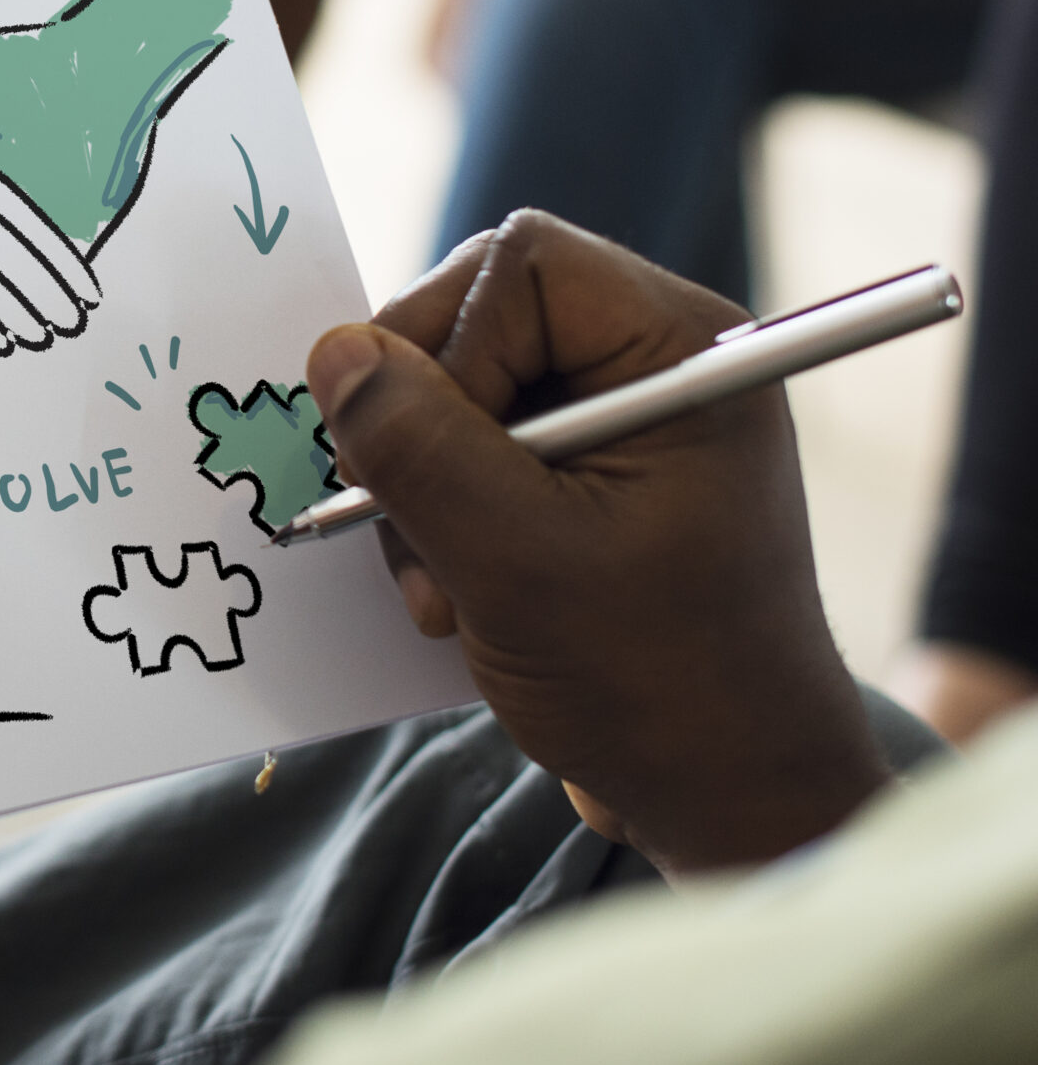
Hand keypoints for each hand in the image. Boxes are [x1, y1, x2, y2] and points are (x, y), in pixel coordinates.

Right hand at [305, 211, 890, 876]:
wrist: (730, 801)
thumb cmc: (658, 687)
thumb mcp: (517, 562)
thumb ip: (419, 446)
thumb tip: (333, 352)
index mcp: (681, 352)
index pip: (520, 264)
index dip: (451, 345)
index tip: (438, 464)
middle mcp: (656, 361)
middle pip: (477, 311)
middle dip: (426, 424)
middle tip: (420, 531)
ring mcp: (622, 415)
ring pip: (459, 384)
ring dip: (427, 485)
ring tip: (451, 590)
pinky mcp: (588, 468)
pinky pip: (472, 441)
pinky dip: (445, 512)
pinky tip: (465, 592)